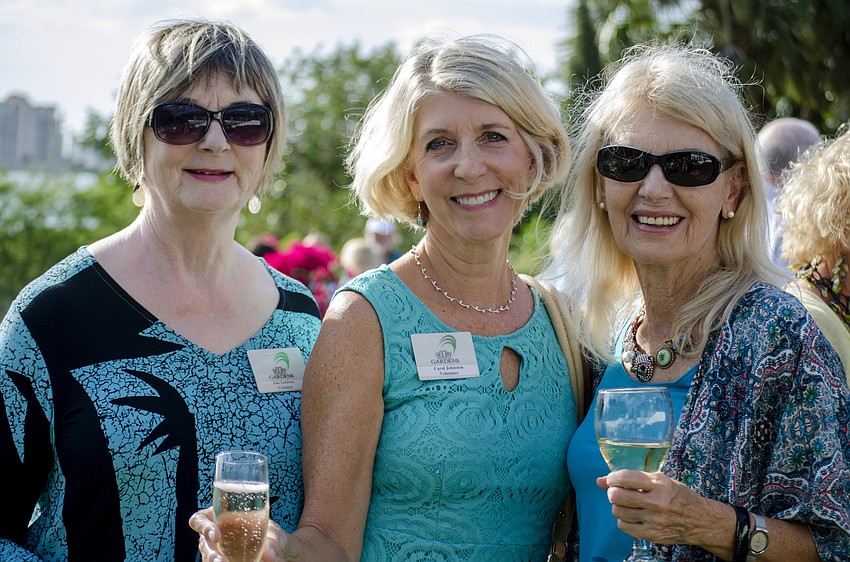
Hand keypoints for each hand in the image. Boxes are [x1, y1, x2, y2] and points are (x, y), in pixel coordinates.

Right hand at [190, 508, 299, 561]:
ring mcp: (218, 551)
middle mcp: (216, 534)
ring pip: (208, 557)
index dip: (203, 526)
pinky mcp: (224, 561)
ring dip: (213, 561)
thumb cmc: (276, 537)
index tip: (216, 535)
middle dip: (210, 553)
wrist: (282, 554)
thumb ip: (276, 540)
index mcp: (221, 516)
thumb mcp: (278, 535)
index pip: (201, 519)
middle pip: (203, 542)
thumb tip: (269, 554)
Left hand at [597, 469, 714, 546]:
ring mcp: (654, 520)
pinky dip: (624, 520)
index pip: (625, 478)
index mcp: (660, 484)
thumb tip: (600, 480)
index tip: (612, 480)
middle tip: (619, 492)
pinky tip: (633, 516)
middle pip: (617, 496)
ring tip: (629, 504)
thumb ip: (631, 478)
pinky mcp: (651, 534)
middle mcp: (657, 502)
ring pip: (618, 511)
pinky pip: (623, 526)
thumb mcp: (659, 480)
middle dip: (613, 492)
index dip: (612, 478)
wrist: (700, 520)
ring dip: (619, 506)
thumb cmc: (678, 496)